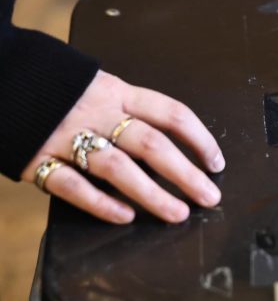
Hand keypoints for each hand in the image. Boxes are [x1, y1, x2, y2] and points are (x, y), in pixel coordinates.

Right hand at [20, 71, 224, 223]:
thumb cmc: (59, 88)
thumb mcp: (99, 85)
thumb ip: (129, 110)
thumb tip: (171, 144)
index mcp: (118, 92)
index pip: (171, 113)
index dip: (199, 139)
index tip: (216, 163)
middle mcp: (97, 113)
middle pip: (151, 144)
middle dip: (186, 173)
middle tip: (209, 196)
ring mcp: (66, 136)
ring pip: (118, 168)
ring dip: (152, 194)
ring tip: (177, 213)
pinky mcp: (37, 158)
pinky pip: (72, 185)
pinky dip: (100, 202)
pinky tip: (125, 215)